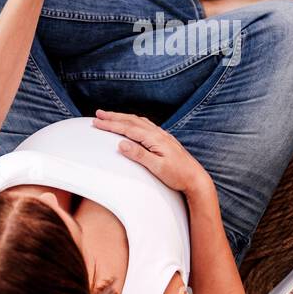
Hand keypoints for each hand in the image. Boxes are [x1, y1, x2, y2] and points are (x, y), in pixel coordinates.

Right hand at [93, 110, 212, 196]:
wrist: (196, 179)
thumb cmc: (178, 176)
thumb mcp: (157, 168)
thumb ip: (139, 155)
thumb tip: (121, 144)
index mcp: (155, 139)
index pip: (128, 129)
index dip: (111, 125)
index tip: (96, 122)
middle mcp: (159, 134)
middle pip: (132, 121)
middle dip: (113, 117)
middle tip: (98, 114)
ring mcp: (163, 136)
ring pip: (139, 121)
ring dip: (123, 117)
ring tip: (110, 116)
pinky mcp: (165, 140)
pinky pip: (146, 125)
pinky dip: (134, 121)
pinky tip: (133, 123)